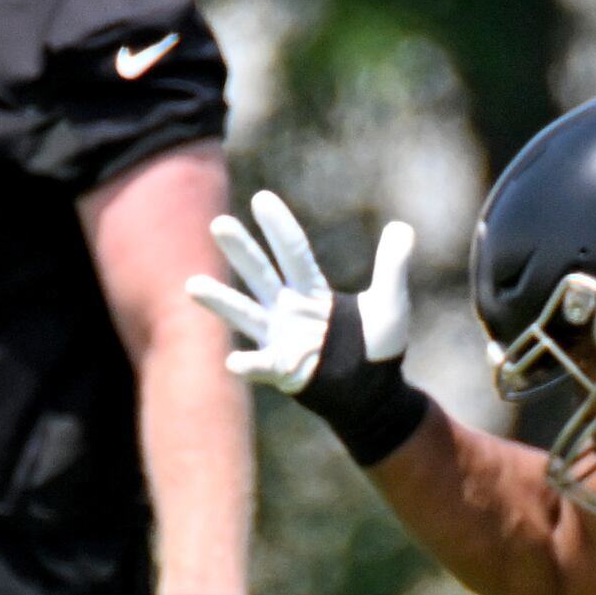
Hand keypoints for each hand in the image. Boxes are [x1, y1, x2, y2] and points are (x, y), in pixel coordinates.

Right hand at [186, 191, 428, 463]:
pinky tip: (233, 362)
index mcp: (312, 291)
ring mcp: (280, 339)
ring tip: (192, 285)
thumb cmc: (379, 348)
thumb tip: (402, 227)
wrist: (375, 395)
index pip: (293, 253)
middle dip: (241, 250)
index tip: (262, 199)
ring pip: (245, 314)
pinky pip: (262, 366)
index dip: (279, 228)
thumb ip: (393, 267)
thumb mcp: (391, 303)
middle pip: (260, 273)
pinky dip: (249, 365)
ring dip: (221, 301)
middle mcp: (288, 310)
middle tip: (218, 223)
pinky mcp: (282, 370)